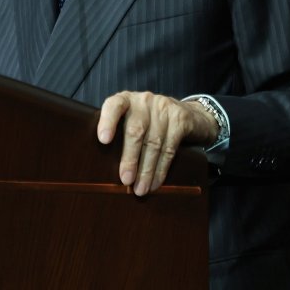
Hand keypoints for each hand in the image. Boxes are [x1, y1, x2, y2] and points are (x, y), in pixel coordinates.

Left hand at [96, 91, 217, 196]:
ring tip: (140, 189)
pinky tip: (155, 183)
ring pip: (154, 143)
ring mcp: (164, 109)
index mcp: (126, 100)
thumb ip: (118, 133)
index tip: (103, 140)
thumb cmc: (148, 122)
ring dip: (146, 170)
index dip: (107, 122)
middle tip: (126, 179)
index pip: (114, 105)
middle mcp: (144, 101)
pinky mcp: (180, 120)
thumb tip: (101, 166)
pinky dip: (161, 169)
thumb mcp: (130, 119)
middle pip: (136, 130)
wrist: (187, 114)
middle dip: (130, 158)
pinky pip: (170, 149)